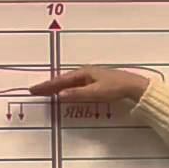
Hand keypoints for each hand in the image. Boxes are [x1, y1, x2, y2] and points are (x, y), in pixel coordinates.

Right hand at [28, 65, 149, 102]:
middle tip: (35, 90)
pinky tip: (67, 93)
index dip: (47, 86)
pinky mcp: (97, 82)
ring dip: (58, 87)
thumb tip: (59, 94)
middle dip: (50, 85)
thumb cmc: (116, 88)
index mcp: (83, 73)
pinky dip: (68, 88)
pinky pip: (77, 85)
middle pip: (64, 80)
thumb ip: (77, 94)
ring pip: (70, 82)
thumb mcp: (95, 93)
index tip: (33, 90)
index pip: (61, 81)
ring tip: (46, 91)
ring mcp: (92, 77)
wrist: (134, 87)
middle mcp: (86, 73)